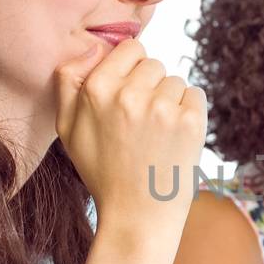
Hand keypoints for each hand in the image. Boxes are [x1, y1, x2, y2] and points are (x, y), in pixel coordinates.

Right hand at [54, 37, 206, 238]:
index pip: (130, 48)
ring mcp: (162, 107)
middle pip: (154, 64)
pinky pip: (195, 95)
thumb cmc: (103, 172)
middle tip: (142, 124)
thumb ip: (68, 82)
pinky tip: (175, 138)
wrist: (137, 217)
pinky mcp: (191, 121)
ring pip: (175, 81)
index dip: (132, 69)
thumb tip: (92, 47)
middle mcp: (129, 94)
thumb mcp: (68, 129)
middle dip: (151, 87)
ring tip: (157, 136)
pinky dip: (190, 112)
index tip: (131, 95)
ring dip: (170, 102)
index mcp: (97, 89)